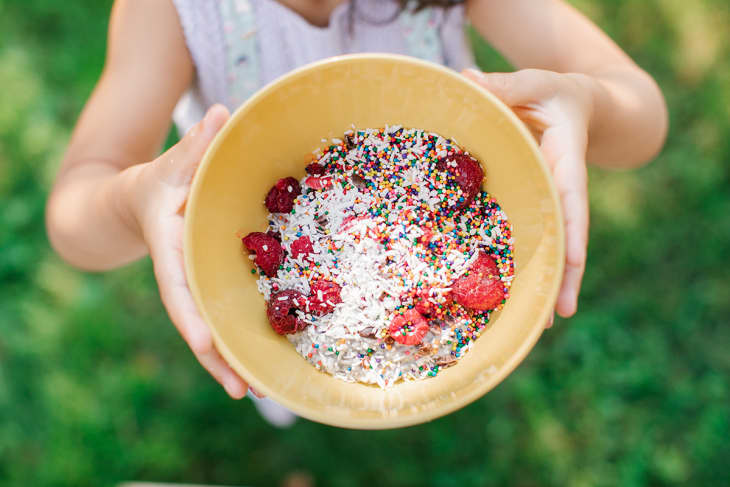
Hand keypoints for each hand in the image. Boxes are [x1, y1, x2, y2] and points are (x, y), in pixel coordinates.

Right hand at [131, 104, 248, 397]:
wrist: (139, 204)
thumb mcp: (172, 163)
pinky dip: (238, 339)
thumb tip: (222, 111)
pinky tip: (262, 360)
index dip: (191, 314)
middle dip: (219, 357)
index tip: (204, 344)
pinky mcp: (208, 287)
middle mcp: (182, 276)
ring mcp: (196, 286)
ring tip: (262, 390)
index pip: (178, 286)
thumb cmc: (159, 182)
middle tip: (248, 389)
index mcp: (170, 249)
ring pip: (212, 329)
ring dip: (232, 359)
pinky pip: (223, 315)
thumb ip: (195, 145)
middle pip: (198, 322)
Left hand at [463, 68, 593, 321]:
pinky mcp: (533, 206)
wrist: (576, 105)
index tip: (573, 266)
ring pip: (549, 247)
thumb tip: (465, 79)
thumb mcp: (534, 82)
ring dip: (544, 283)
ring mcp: (548, 203)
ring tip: (538, 325)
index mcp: (566, 165)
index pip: (572, 203)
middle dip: (562, 277)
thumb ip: (504, 86)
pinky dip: (523, 265)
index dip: (572, 234)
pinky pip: (529, 237)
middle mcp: (561, 191)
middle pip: (565, 239)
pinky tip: (509, 293)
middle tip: (557, 317)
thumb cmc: (554, 92)